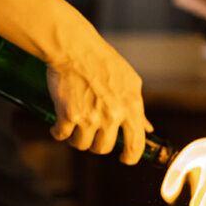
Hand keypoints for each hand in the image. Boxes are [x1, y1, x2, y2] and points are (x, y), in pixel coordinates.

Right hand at [46, 37, 151, 164]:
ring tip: (75, 125)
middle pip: (104, 148)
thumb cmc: (103, 61)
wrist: (74, 48)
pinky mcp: (68, 115)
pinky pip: (61, 135)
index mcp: (131, 107)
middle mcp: (113, 115)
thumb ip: (138, 108)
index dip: (129, 157)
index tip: (123, 158)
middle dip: (96, 143)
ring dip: (76, 138)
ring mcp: (90, 117)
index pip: (136, 145)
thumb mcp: (130, 82)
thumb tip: (147, 129)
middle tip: (91, 131)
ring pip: (82, 144)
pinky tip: (58, 124)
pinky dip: (57, 132)